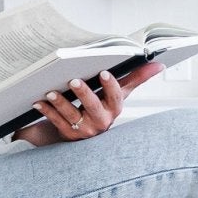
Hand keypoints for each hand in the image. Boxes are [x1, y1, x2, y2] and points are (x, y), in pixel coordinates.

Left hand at [12, 59, 163, 146]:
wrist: (85, 132)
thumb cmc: (103, 107)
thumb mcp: (119, 94)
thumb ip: (136, 78)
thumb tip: (159, 63)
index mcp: (114, 109)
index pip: (116, 97)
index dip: (111, 86)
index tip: (104, 73)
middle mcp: (101, 121)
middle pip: (93, 107)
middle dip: (84, 94)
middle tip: (74, 80)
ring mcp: (84, 130)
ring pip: (72, 116)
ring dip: (61, 103)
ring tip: (50, 91)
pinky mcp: (68, 134)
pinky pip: (56, 122)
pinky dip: (47, 111)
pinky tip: (39, 101)